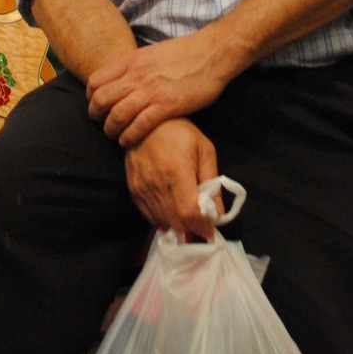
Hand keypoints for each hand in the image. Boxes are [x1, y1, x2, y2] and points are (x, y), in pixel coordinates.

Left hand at [87, 32, 238, 147]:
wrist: (212, 53)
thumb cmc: (185, 53)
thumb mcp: (152, 53)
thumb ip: (135, 66)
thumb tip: (123, 76)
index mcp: (132, 62)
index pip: (95, 81)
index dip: (91, 97)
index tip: (96, 106)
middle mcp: (137, 76)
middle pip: (101, 100)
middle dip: (96, 116)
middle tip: (101, 124)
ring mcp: (151, 91)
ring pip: (117, 115)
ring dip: (111, 129)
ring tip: (114, 136)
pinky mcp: (167, 105)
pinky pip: (139, 125)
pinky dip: (129, 136)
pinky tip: (128, 141)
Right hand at [124, 119, 218, 239]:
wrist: (146, 121)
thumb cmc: (180, 132)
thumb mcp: (205, 151)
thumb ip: (213, 182)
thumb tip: (219, 213)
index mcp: (177, 172)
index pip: (189, 212)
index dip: (201, 227)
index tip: (210, 231)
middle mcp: (157, 184)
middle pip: (176, 222)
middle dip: (192, 228)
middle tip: (201, 222)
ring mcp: (142, 188)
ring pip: (162, 221)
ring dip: (177, 224)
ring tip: (187, 215)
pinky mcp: (133, 190)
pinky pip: (149, 216)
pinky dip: (163, 218)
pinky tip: (171, 209)